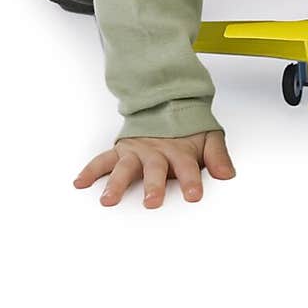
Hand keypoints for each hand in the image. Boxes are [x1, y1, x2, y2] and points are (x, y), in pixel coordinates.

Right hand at [73, 130, 235, 207]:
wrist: (167, 105)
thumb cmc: (188, 130)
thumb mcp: (209, 138)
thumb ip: (218, 156)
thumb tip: (227, 175)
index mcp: (180, 151)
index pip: (188, 167)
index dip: (191, 181)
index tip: (194, 196)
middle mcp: (156, 151)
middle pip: (155, 168)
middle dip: (153, 185)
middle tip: (151, 202)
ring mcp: (136, 151)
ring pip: (125, 167)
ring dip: (116, 183)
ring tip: (108, 200)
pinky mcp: (121, 150)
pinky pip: (103, 160)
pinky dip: (91, 171)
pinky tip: (80, 183)